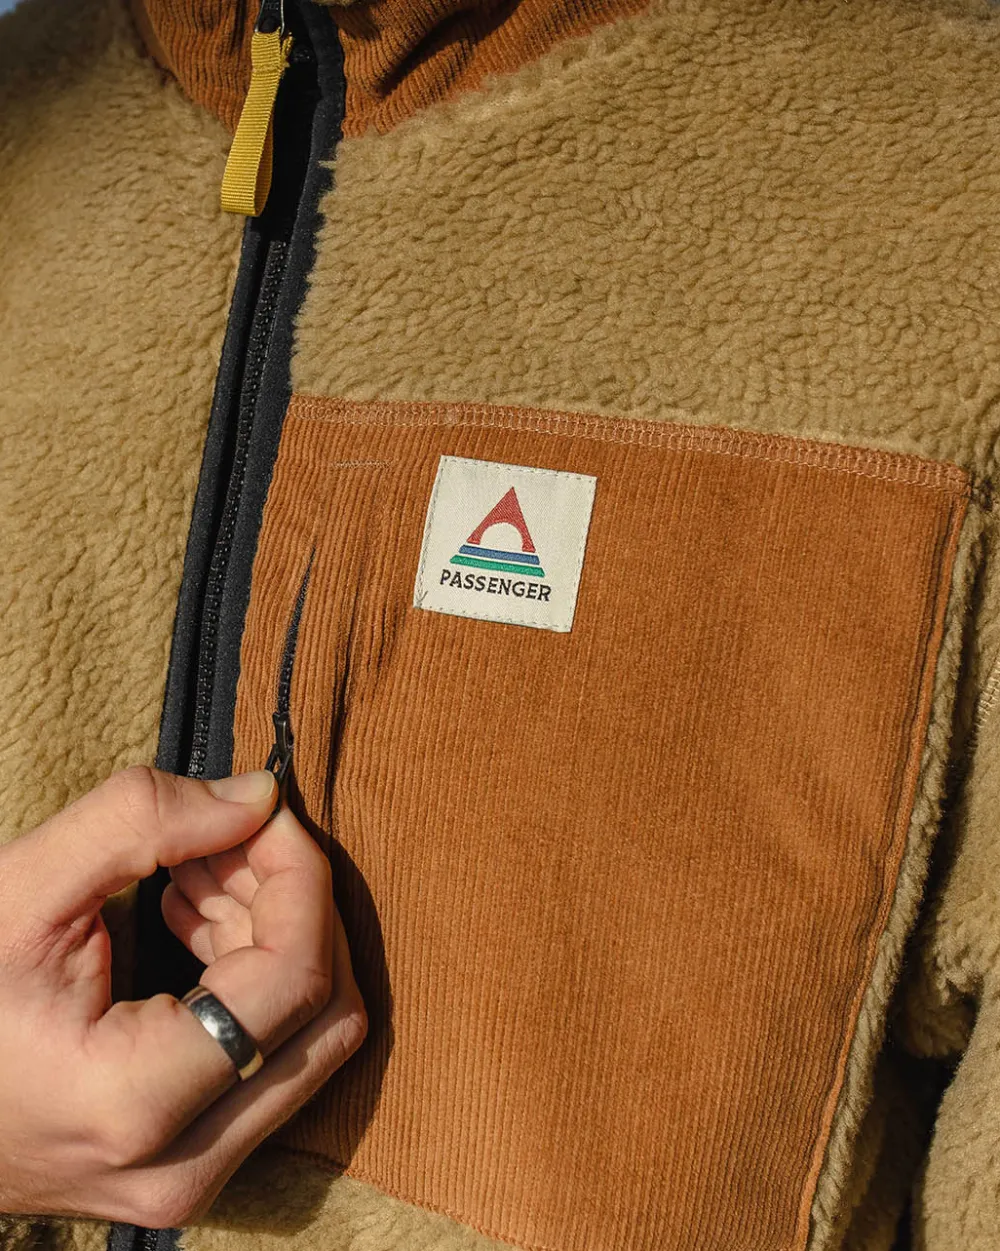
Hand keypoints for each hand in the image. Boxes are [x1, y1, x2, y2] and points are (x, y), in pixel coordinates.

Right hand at [0, 766, 366, 1226]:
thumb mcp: (21, 893)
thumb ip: (140, 821)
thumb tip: (259, 797)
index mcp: (136, 1103)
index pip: (295, 974)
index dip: (298, 876)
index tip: (265, 813)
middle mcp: (182, 1166)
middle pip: (323, 1009)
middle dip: (292, 902)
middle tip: (230, 836)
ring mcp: (190, 1178)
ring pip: (309, 1036)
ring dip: (275, 934)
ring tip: (201, 870)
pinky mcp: (190, 1165)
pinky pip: (272, 1060)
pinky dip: (253, 977)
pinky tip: (197, 920)